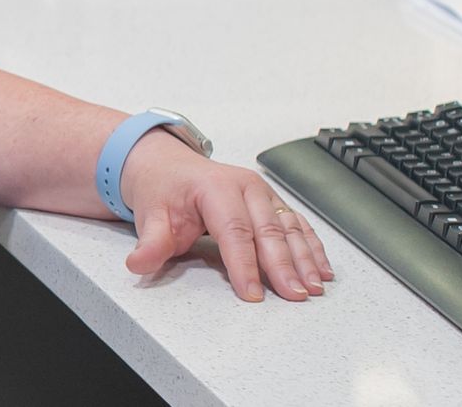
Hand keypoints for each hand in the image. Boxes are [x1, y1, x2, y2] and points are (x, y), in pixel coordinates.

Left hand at [120, 130, 331, 300]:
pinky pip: (297, 224)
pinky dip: (312, 247)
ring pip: (289, 227)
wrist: (167, 167)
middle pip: (268, 230)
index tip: (252, 292)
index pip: (233, 230)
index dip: (244, 264)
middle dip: (284, 265)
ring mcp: (262, 193)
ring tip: (315, 287)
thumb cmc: (164, 190)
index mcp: (215, 187)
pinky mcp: (272, 202)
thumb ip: (150, 242)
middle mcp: (245, 186)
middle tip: (295, 295)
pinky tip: (322, 270)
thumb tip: (138, 263)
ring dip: (305, 259)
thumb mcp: (150, 214)